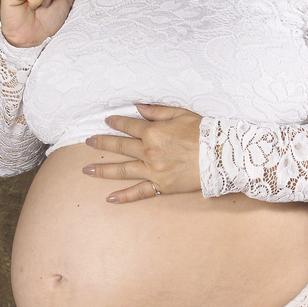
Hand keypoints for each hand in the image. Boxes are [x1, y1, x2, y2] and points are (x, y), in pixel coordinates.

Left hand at [82, 105, 201, 202]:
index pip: (128, 125)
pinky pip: (139, 192)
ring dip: (102, 169)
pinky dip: (124, 196)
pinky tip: (110, 198)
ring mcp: (153, 171)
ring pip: (122, 170)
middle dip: (101, 143)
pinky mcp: (161, 186)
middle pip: (119, 146)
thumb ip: (157, 111)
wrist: (221, 156)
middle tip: (87, 142)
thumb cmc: (204, 132)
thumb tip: (138, 107)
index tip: (107, 120)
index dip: (116, 122)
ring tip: (86, 170)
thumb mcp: (181, 114)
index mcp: (153, 132)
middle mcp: (148, 152)